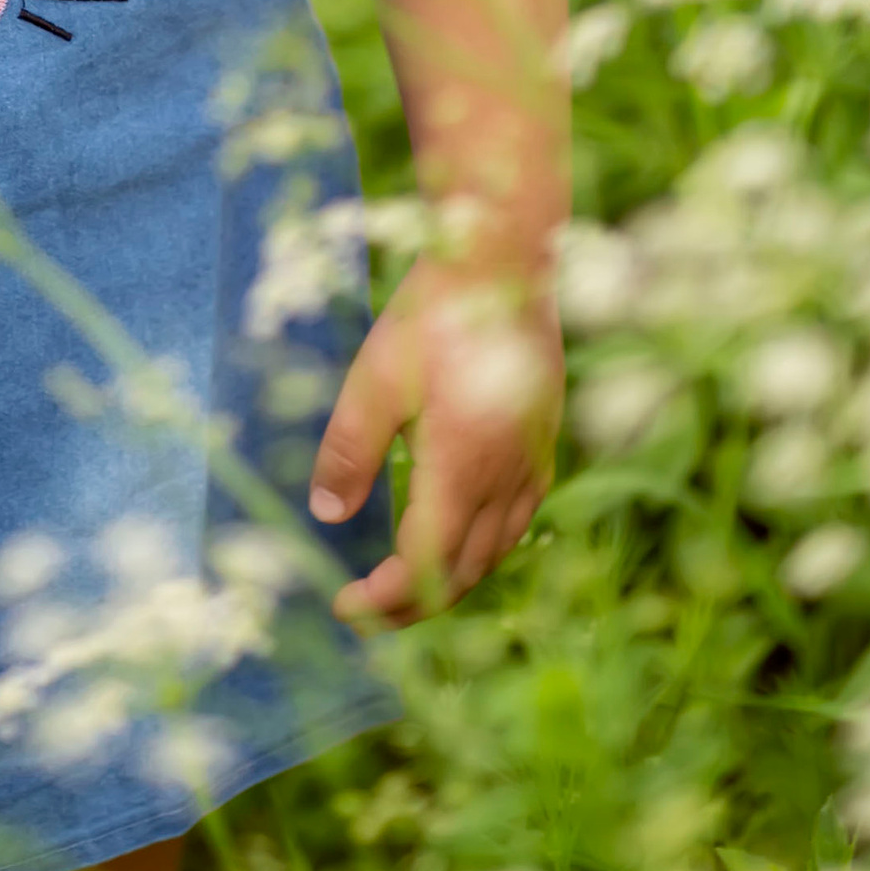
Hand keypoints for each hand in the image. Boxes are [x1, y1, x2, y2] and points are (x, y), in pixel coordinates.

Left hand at [309, 255, 562, 623]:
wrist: (503, 259)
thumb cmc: (433, 314)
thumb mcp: (374, 380)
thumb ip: (349, 451)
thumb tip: (326, 515)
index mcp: (463, 471)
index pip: (425, 568)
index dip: (384, 600)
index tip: (344, 607)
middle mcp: (508, 478)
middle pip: (465, 572)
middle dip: (415, 603)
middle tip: (367, 612)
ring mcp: (533, 460)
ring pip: (497, 549)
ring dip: (451, 578)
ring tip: (408, 586)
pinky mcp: (543, 439)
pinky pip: (517, 517)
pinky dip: (482, 543)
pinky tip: (460, 531)